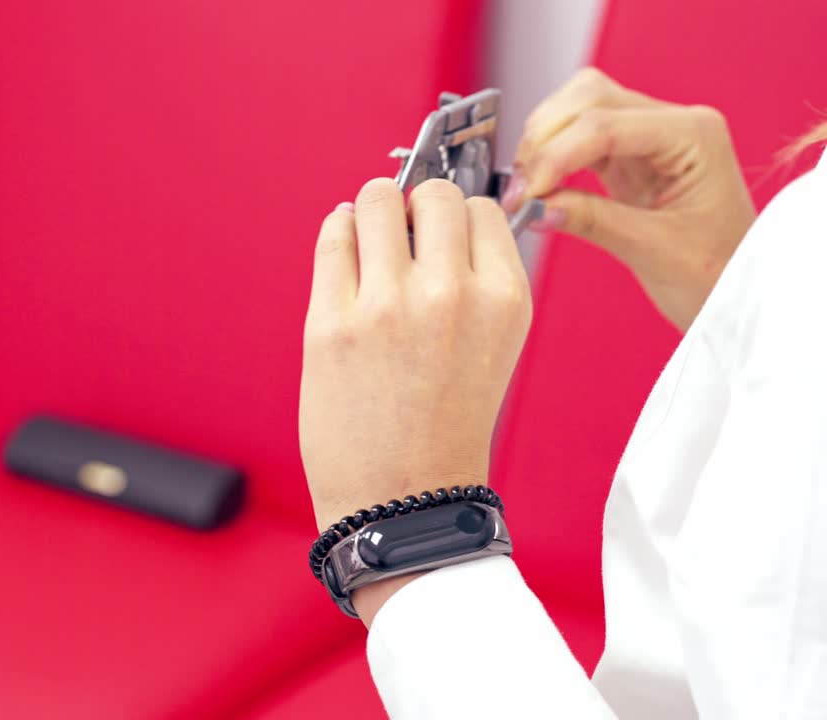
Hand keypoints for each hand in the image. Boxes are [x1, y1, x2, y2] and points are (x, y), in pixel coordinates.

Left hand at [300, 178, 531, 622]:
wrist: (402, 501)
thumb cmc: (445, 430)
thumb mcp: (495, 350)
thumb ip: (479, 284)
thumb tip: (441, 222)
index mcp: (504, 301)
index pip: (483, 210)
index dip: (457, 218)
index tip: (438, 231)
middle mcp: (451, 294)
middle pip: (434, 195)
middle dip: (416, 204)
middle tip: (403, 230)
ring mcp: (388, 305)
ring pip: (378, 200)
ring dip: (373, 207)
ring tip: (371, 232)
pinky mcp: (332, 322)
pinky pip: (332, 236)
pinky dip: (338, 228)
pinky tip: (343, 244)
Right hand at [505, 67, 755, 331]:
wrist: (738, 292)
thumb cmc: (716, 274)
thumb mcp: (654, 251)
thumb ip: (592, 221)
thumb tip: (534, 205)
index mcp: (694, 135)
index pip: (605, 125)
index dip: (554, 156)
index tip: (522, 194)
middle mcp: (673, 124)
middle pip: (588, 98)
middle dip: (543, 140)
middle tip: (519, 191)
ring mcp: (650, 136)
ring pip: (578, 108)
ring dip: (542, 143)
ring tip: (525, 190)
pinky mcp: (629, 156)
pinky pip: (578, 138)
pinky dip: (550, 157)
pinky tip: (538, 186)